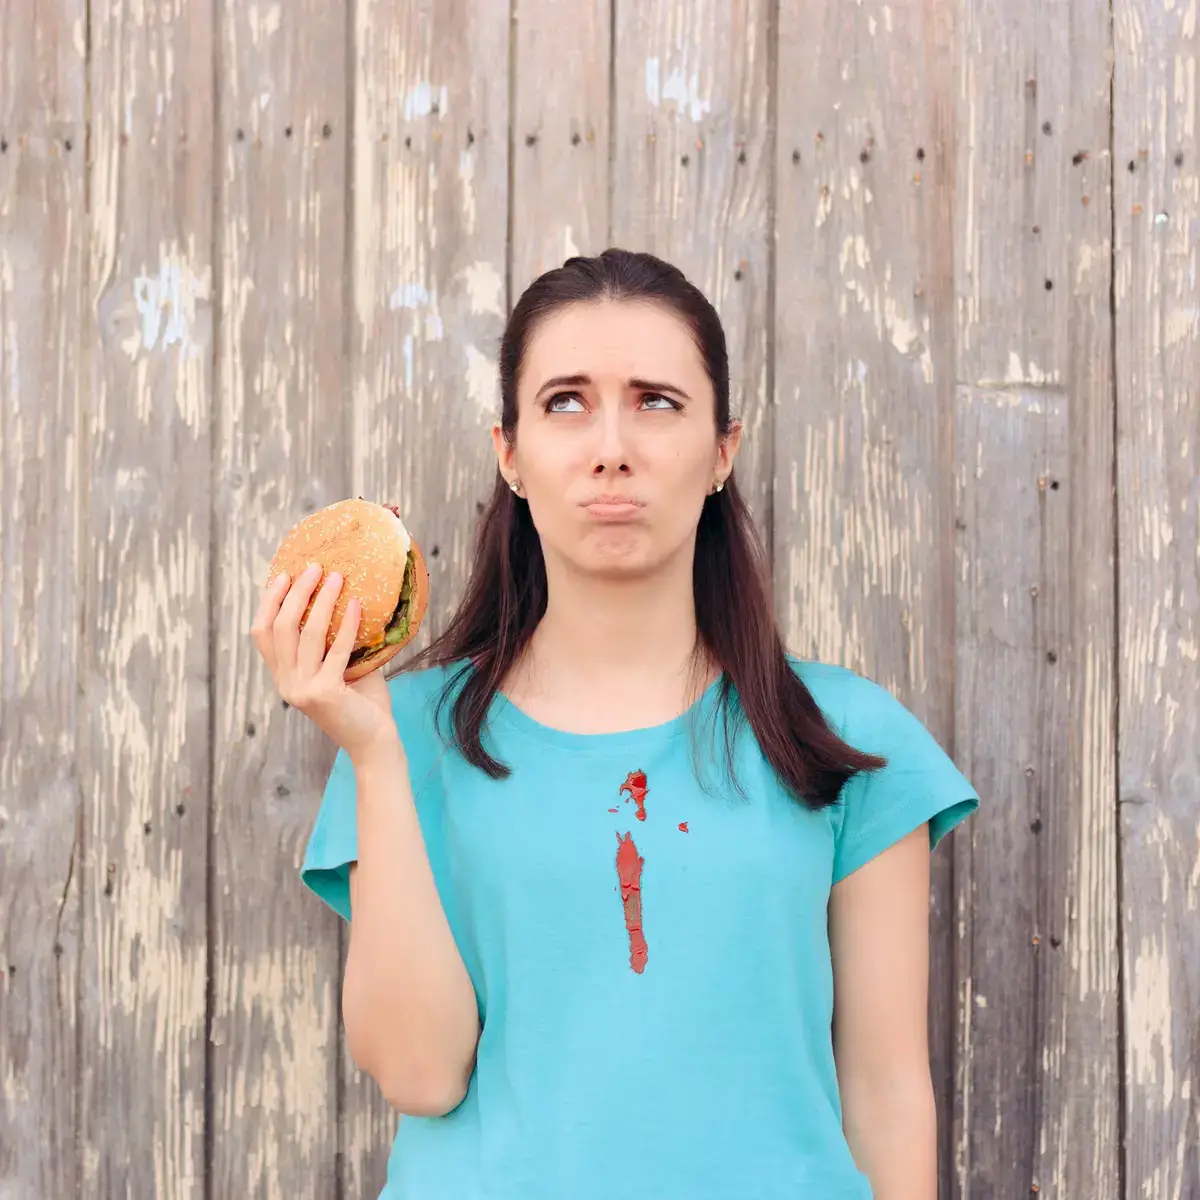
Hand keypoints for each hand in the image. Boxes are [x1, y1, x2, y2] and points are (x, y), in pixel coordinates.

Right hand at [250, 562, 401, 763]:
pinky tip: (357, 605)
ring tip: (338, 577)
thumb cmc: (362, 702)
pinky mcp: (325, 693)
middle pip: (280, 628)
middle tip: (315, 567)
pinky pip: (336, 650)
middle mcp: (286, 683)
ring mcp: (303, 690)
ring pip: (305, 634)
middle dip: (295, 592)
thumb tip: (345, 594)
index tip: (284, 574)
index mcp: (283, 677)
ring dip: (322, 601)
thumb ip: (332, 640)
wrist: (374, 741)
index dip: (269, 602)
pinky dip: (346, 625)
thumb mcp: (340, 667)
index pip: (262, 634)